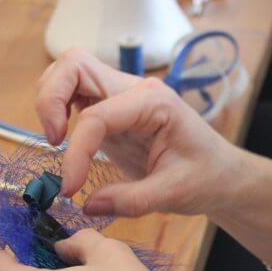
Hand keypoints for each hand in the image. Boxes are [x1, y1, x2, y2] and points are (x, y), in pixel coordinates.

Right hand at [36, 49, 240, 217]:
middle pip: (75, 65)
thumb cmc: (206, 176)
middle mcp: (135, 89)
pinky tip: (65, 136)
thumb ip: (131, 201)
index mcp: (154, 102)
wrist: (220, 172)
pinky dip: (59, 106)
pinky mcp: (113, 108)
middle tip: (54, 140)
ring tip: (57, 138)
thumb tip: (86, 205)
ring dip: (52, 98)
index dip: (77, 151)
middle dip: (51, 98)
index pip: (98, 115)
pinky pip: (76, 91)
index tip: (70, 187)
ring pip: (71, 71)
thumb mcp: (174, 193)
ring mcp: (122, 94)